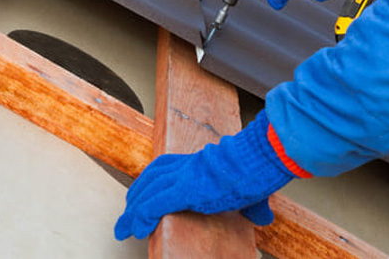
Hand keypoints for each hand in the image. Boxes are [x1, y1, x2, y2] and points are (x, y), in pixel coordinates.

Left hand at [114, 112, 295, 239]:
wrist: (263, 157)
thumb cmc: (262, 169)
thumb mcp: (255, 189)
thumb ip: (254, 206)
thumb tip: (264, 218)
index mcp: (200, 161)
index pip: (164, 166)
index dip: (150, 182)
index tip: (142, 196)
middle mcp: (187, 166)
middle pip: (150, 178)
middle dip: (135, 197)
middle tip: (127, 215)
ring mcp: (185, 177)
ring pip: (147, 193)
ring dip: (132, 213)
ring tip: (124, 230)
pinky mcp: (186, 190)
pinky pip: (154, 205)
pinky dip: (141, 218)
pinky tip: (136, 230)